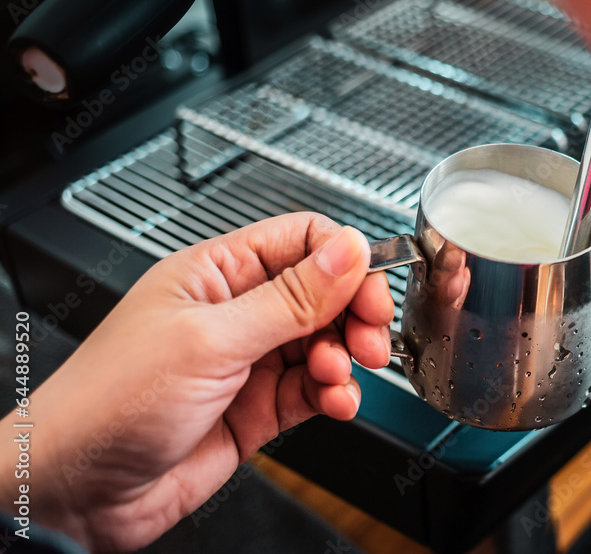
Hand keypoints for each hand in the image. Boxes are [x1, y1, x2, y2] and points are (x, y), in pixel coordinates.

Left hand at [0, 213, 393, 550]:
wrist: (79, 490)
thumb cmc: (111, 401)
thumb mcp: (211, 339)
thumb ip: (290, 297)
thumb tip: (348, 249)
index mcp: (217, 273)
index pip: (302, 242)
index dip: (345, 261)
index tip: (369, 290)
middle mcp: (237, 311)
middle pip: (323, 294)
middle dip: (353, 315)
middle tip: (369, 341)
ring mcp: (250, 361)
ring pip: (325, 344)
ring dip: (344, 360)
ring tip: (338, 376)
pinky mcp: (259, 407)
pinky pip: (315, 391)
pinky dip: (335, 395)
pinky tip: (336, 402)